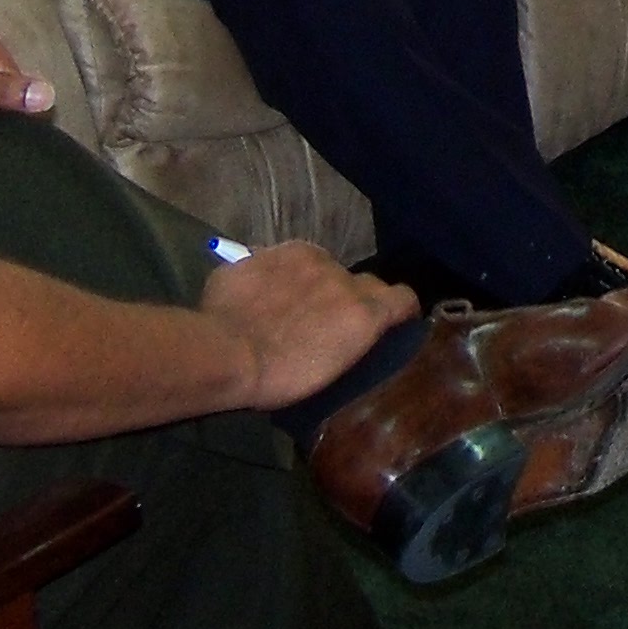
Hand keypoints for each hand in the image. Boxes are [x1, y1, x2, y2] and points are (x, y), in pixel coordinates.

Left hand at [199, 243, 419, 412]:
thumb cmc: (279, 378)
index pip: (402, 298)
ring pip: (322, 266)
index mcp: (365, 313)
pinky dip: (279, 273)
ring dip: (314, 282)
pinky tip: (260, 292)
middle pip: (362, 282)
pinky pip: (284, 259)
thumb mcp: (330, 372)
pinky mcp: (273, 250)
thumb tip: (349, 332)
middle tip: (328, 321)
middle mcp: (344, 278)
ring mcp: (307, 259)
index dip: (399, 309)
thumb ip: (350, 340)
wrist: (225, 353)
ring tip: (287, 305)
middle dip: (352, 298)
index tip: (392, 322)